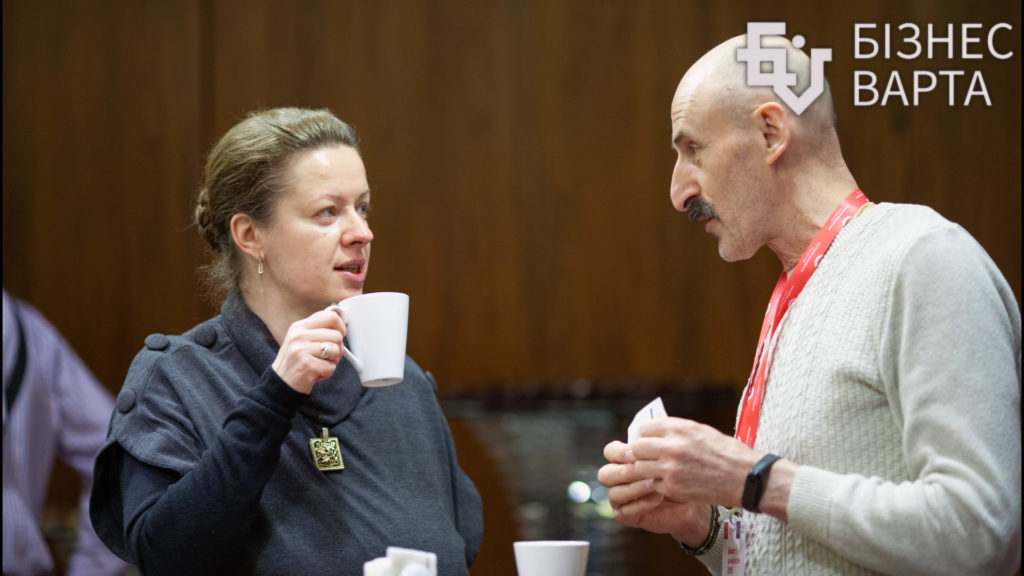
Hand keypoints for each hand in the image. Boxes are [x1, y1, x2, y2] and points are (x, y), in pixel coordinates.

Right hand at [270, 309, 346, 393]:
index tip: (340, 335)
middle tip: (326, 356)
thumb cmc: (295, 362)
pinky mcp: (307, 365)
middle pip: (337, 335)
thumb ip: (318, 330)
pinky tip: (315, 373)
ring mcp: (301, 350)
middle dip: (338, 348)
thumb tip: (341, 323)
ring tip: (319, 364)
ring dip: (332, 361)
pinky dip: (327, 373)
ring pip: (336, 350)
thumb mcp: (301, 339)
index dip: (341, 326)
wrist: (280, 383)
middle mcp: (299, 336)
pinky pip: (331, 367)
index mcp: (299, 326)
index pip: (330, 316)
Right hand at [598, 441, 707, 541]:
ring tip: (654, 484)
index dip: (619, 452)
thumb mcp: (669, 452)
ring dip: (634, 487)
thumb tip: (644, 426)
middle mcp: (618, 479)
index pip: (610, 452)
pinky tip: (658, 497)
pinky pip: (625, 511)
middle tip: (642, 469)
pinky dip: (641, 503)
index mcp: (624, 460)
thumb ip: (655, 439)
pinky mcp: (627, 515)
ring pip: (614, 493)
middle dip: (624, 471)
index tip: (636, 452)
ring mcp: (621, 498)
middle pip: (605, 474)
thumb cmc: (681, 471)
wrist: (694, 496)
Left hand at [632, 417, 758, 509]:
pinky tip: (672, 483)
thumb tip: (656, 431)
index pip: (644, 428)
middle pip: (636, 448)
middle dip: (640, 453)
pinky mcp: (673, 488)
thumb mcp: (702, 431)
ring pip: (640, 468)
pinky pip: (654, 485)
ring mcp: (670, 469)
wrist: (745, 478)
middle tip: (648, 457)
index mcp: (679, 429)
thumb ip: (677, 430)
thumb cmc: (727, 452)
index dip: (646, 435)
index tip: (649, 440)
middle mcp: (671, 447)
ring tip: (658, 470)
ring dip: (646, 469)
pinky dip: (659, 485)